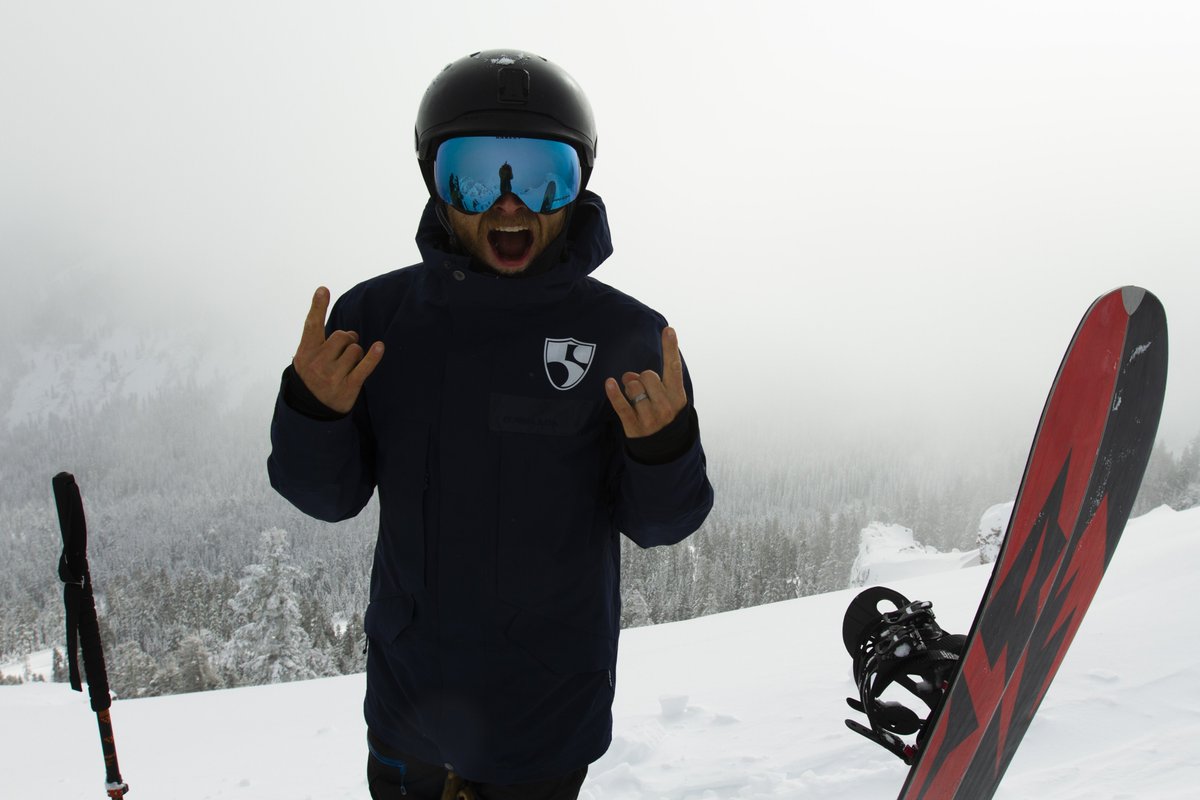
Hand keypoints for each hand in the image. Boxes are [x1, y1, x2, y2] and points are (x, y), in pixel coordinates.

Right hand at [292, 286, 383, 413]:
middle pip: (342, 336)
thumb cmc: (313, 376)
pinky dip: (373, 356)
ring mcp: (332, 376)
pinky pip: (364, 367)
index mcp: (305, 353)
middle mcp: (317, 363)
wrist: (313, 410)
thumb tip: (349, 332)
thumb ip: (319, 342)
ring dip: (357, 354)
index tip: (323, 289)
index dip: (318, 306)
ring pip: (355, 350)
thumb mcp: (307, 358)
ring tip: (348, 365)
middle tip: (345, 350)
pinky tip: (379, 347)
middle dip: (348, 340)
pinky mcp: (348, 387)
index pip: (312, 325)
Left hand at [605, 326, 687, 437]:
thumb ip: (654, 382)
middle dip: (641, 378)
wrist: (663, 449)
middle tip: (642, 388)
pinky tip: (609, 383)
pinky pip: (622, 405)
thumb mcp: (668, 398)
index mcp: (678, 396)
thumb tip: (629, 375)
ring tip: (633, 396)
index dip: (670, 348)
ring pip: (634, 387)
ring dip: (629, 388)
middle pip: (648, 375)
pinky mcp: (635, 426)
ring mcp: (651, 417)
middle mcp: (667, 406)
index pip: (674, 368)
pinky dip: (614, 394)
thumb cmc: (664, 415)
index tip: (668, 329)